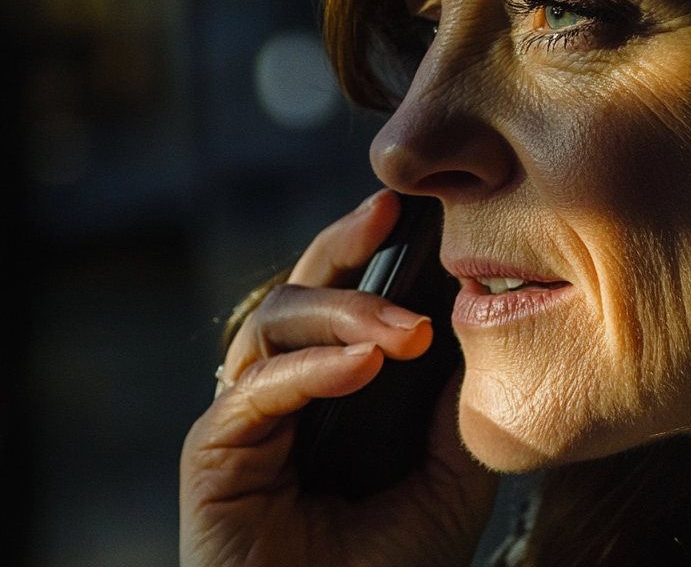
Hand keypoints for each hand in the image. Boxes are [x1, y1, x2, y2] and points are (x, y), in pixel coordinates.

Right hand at [180, 190, 497, 566]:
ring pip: (274, 324)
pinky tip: (363, 365)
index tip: (416, 211)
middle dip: (344, 246)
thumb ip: (454, 406)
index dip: (372, 252)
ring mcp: (247, 420)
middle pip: (300, 291)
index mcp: (333, 392)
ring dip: (342, 313)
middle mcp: (285, 395)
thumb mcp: (449, 479)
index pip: (344, 302)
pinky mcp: (213, 454)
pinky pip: (257, 389)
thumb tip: (477, 325)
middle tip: (390, 216)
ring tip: (401, 332)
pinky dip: (311, 368)